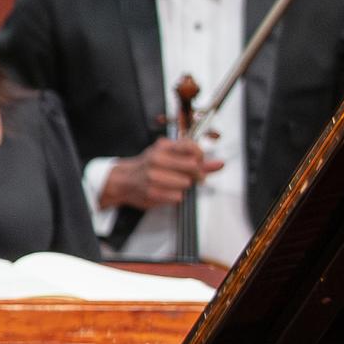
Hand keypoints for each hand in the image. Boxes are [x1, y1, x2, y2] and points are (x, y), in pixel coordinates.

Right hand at [99, 135, 222, 211]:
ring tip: (172, 183)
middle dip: (195, 174)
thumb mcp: (170, 156)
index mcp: (163, 146)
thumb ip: (198, 161)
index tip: (197, 162)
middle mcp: (157, 159)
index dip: (200, 157)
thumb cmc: (149, 167)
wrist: (124, 181)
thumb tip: (220, 164)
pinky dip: (175, 196)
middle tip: (189, 176)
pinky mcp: (152, 192)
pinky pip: (178, 196)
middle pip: (193, 167)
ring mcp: (153, 176)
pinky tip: (166, 191)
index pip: (193, 147)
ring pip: (186, 183)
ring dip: (184, 186)